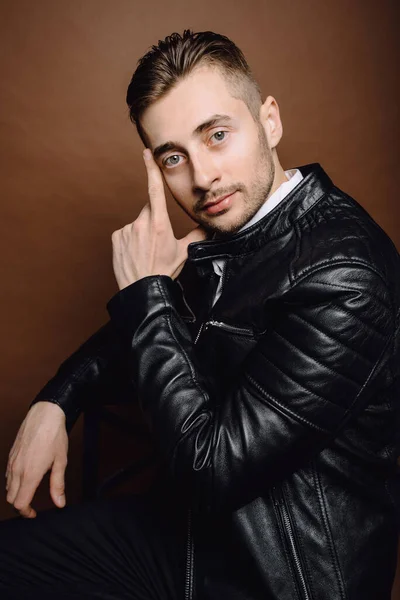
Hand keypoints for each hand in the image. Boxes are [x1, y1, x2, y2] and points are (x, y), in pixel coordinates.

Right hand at [6, 401, 67, 517]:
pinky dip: (14, 481)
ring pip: (8, 486)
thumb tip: (59, 503)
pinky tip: (25, 476)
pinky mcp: (11, 455)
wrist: (45, 414)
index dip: (26, 512)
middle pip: (10, 498)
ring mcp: (12, 461)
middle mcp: (17, 469)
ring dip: (16, 493)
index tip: (34, 513)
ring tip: (30, 491)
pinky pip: (8, 474)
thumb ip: (58, 485)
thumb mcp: (61, 461)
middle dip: (20, 505)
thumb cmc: (54, 435)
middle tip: (32, 505)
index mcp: (30, 474)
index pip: (20, 503)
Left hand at [112, 148, 206, 289]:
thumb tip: (211, 226)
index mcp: (160, 224)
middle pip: (149, 211)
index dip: (151, 170)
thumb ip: (198, 234)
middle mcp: (141, 223)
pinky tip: (136, 253)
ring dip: (142, 233)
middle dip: (154, 221)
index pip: (155, 190)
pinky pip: (126, 233)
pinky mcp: (116, 237)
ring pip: (138, 223)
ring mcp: (127, 230)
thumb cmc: (164, 272)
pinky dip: (131, 240)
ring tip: (147, 251)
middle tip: (158, 243)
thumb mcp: (184, 252)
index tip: (146, 153)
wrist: (142, 290)